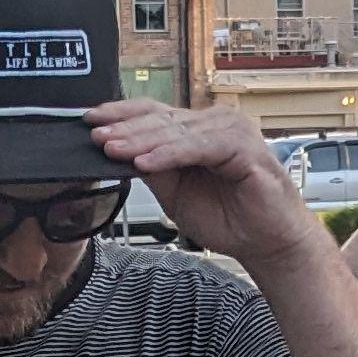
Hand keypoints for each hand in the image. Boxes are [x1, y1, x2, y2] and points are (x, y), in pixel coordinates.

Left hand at [91, 97, 317, 261]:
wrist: (268, 243)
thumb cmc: (231, 219)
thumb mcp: (176, 194)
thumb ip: (153, 171)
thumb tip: (118, 153)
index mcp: (196, 131)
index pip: (153, 114)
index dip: (121, 115)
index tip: (89, 121)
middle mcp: (214, 123)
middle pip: (161, 119)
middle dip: (124, 129)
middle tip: (95, 136)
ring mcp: (231, 131)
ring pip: (176, 131)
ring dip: (141, 141)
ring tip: (113, 149)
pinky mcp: (243, 148)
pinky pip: (199, 147)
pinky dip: (169, 154)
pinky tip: (145, 163)